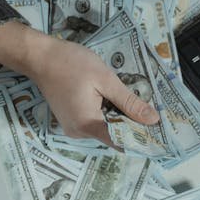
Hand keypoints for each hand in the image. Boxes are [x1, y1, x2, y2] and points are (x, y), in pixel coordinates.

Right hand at [0, 22, 158, 146]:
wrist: (40, 57)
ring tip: (131, 100)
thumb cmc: (72, 64)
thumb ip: (129, 102)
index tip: (159, 132)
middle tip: (150, 110)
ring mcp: (73, 128)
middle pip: (114, 135)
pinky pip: (94, 122)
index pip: (122, 142)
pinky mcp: (70, 120)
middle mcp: (79, 133)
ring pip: (104, 129)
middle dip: (132, 124)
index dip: (141, 139)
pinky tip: (111, 98)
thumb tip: (153, 120)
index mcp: (89, 125)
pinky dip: (106, 113)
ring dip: (118, 117)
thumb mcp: (105, 80)